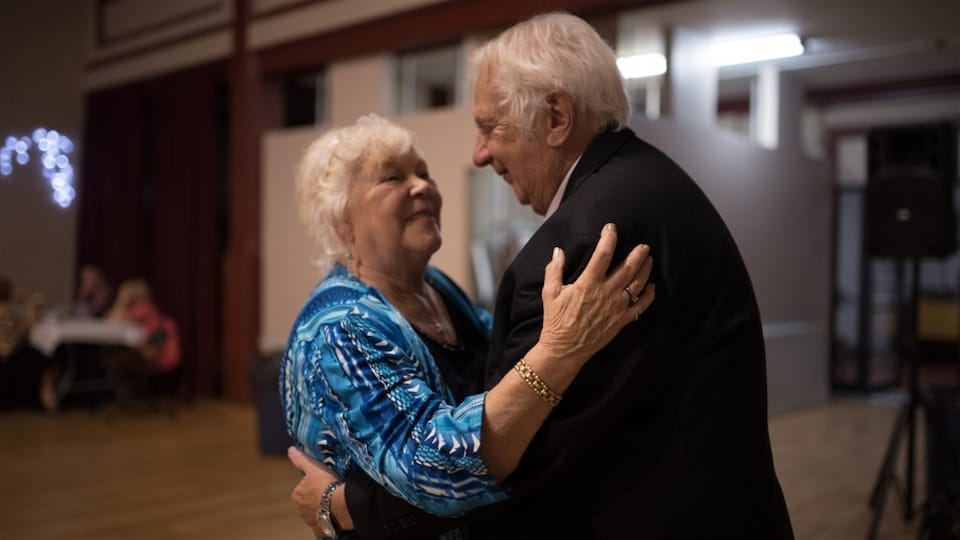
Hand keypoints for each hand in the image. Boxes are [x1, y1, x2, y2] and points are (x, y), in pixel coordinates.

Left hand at [288, 446, 342, 535]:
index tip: (324, 483)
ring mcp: (309, 519)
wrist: (339, 504)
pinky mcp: (318, 528)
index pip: (303, 488)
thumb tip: (290, 449)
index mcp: (297, 494)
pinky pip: (321, 522)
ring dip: (321, 508)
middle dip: (316, 498)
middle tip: (329, 492)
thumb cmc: (326, 484)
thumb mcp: (313, 468)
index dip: (314, 485)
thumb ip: (301, 460)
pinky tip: (333, 514)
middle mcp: (299, 508)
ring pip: (315, 512)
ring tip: (333, 503)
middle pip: (308, 501)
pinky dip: (325, 519)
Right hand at [539, 223, 654, 362]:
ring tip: (649, 260)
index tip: (611, 228)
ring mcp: (616, 307)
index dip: (609, 238)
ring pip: (637, 284)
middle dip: (637, 254)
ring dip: (645, 270)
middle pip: (628, 268)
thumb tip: (558, 251)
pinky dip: (649, 295)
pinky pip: (641, 306)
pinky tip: (652, 287)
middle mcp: (606, 293)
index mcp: (588, 283)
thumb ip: (554, 270)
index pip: (603, 254)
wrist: (565, 349)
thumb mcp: (549, 292)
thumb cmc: (556, 320)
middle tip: (644, 245)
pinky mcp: (622, 320)